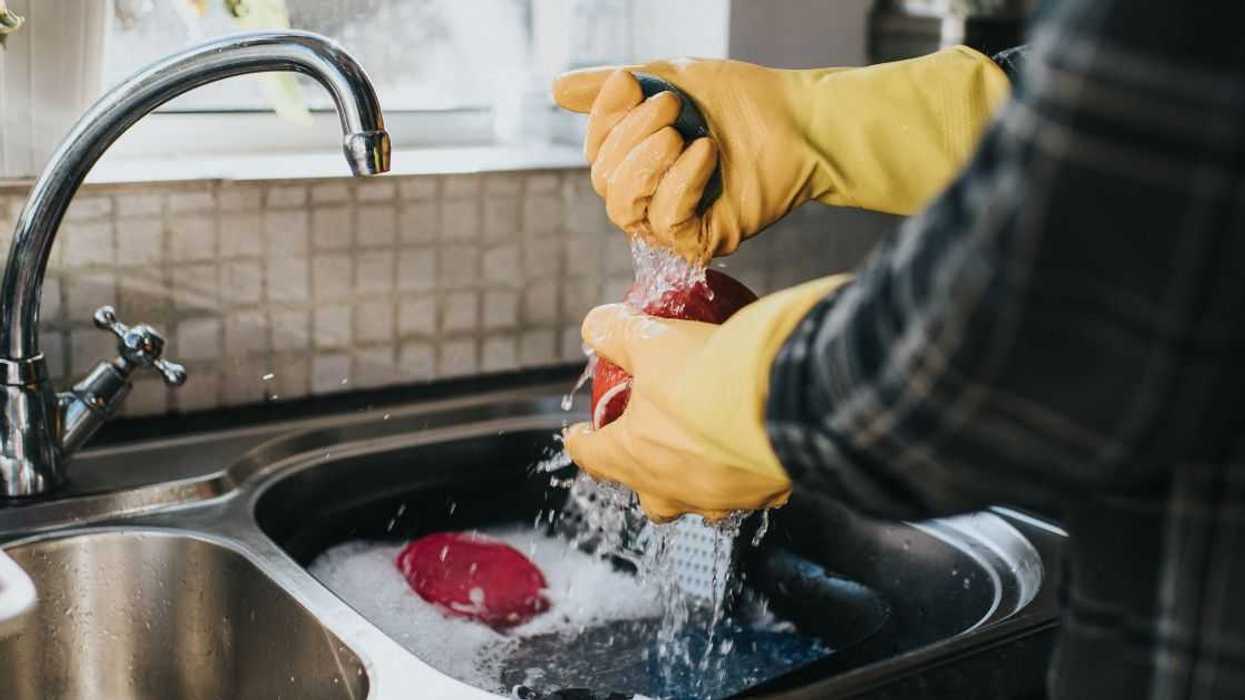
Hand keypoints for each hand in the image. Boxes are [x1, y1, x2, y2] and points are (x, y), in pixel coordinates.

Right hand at [552, 49, 1009, 262]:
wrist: (798, 119)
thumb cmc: (738, 100)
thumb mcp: (666, 79)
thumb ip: (611, 90)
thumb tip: (555, 89)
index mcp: (637, 161)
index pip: (594, 151)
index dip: (603, 119)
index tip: (631, 81)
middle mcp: (650, 196)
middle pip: (605, 181)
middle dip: (630, 138)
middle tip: (672, 107)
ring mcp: (674, 223)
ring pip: (625, 208)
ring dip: (648, 164)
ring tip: (683, 133)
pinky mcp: (701, 240)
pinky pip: (666, 221)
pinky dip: (681, 182)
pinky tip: (706, 154)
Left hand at [564, 274, 853, 521]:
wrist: (785, 397)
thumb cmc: (708, 377)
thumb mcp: (652, 341)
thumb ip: (617, 333)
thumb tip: (596, 325)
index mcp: (633, 457)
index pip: (592, 457)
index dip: (582, 443)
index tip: (578, 435)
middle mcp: (672, 491)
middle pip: (648, 496)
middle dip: (644, 474)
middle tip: (649, 447)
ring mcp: (719, 499)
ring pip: (700, 500)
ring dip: (697, 478)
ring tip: (706, 448)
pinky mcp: (763, 496)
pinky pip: (750, 491)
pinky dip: (747, 473)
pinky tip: (754, 447)